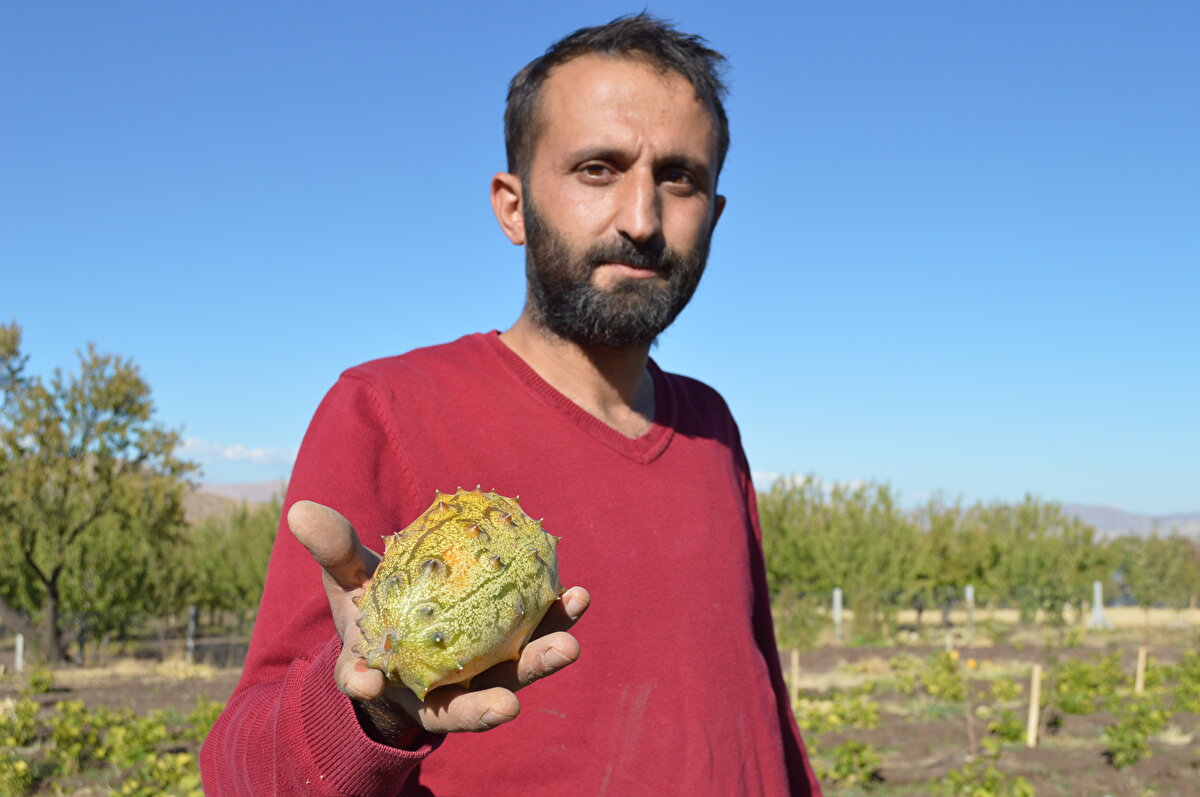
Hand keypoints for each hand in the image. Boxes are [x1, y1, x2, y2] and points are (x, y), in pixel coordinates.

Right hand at [287, 500, 588, 742]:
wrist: (414, 624)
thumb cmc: (375, 605)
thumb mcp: (350, 579)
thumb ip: (334, 550)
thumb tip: (300, 509)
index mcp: (380, 672)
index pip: (363, 682)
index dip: (362, 682)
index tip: (364, 679)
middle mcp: (432, 689)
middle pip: (459, 707)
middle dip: (485, 710)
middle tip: (509, 705)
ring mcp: (478, 679)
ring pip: (510, 679)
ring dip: (541, 664)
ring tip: (570, 646)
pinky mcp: (512, 656)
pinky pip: (537, 638)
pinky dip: (557, 621)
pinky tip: (578, 597)